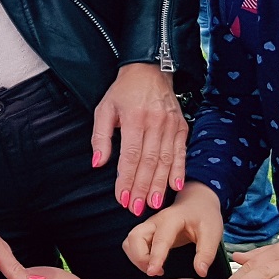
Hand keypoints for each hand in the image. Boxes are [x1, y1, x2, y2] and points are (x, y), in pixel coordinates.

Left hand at [92, 62, 187, 215]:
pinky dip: (179, 170)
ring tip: (154, 204)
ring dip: (159, 185)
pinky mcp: (181, 127)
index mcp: (134, 117)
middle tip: (137, 208)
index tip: (122, 198)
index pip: (130, 155)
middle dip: (142, 188)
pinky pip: (180, 152)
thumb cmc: (124, 91)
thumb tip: (97, 163)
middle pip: (149, 162)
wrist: (151, 69)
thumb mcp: (104, 109)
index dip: (126, 179)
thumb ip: (100, 137)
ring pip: (165, 160)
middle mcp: (155, 122)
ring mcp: (170, 125)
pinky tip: (175, 186)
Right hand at [123, 182, 223, 278]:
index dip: (155, 257)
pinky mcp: (146, 231)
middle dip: (140, 258)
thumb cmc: (204, 216)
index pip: (160, 239)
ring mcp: (148, 225)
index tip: (153, 272)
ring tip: (155, 268)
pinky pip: (131, 244)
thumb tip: (200, 272)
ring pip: (130, 241)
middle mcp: (155, 221)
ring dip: (136, 258)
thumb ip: (206, 253)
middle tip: (157, 271)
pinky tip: (152, 263)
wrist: (197, 202)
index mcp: (172, 219)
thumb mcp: (212, 233)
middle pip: (134, 237)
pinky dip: (136, 256)